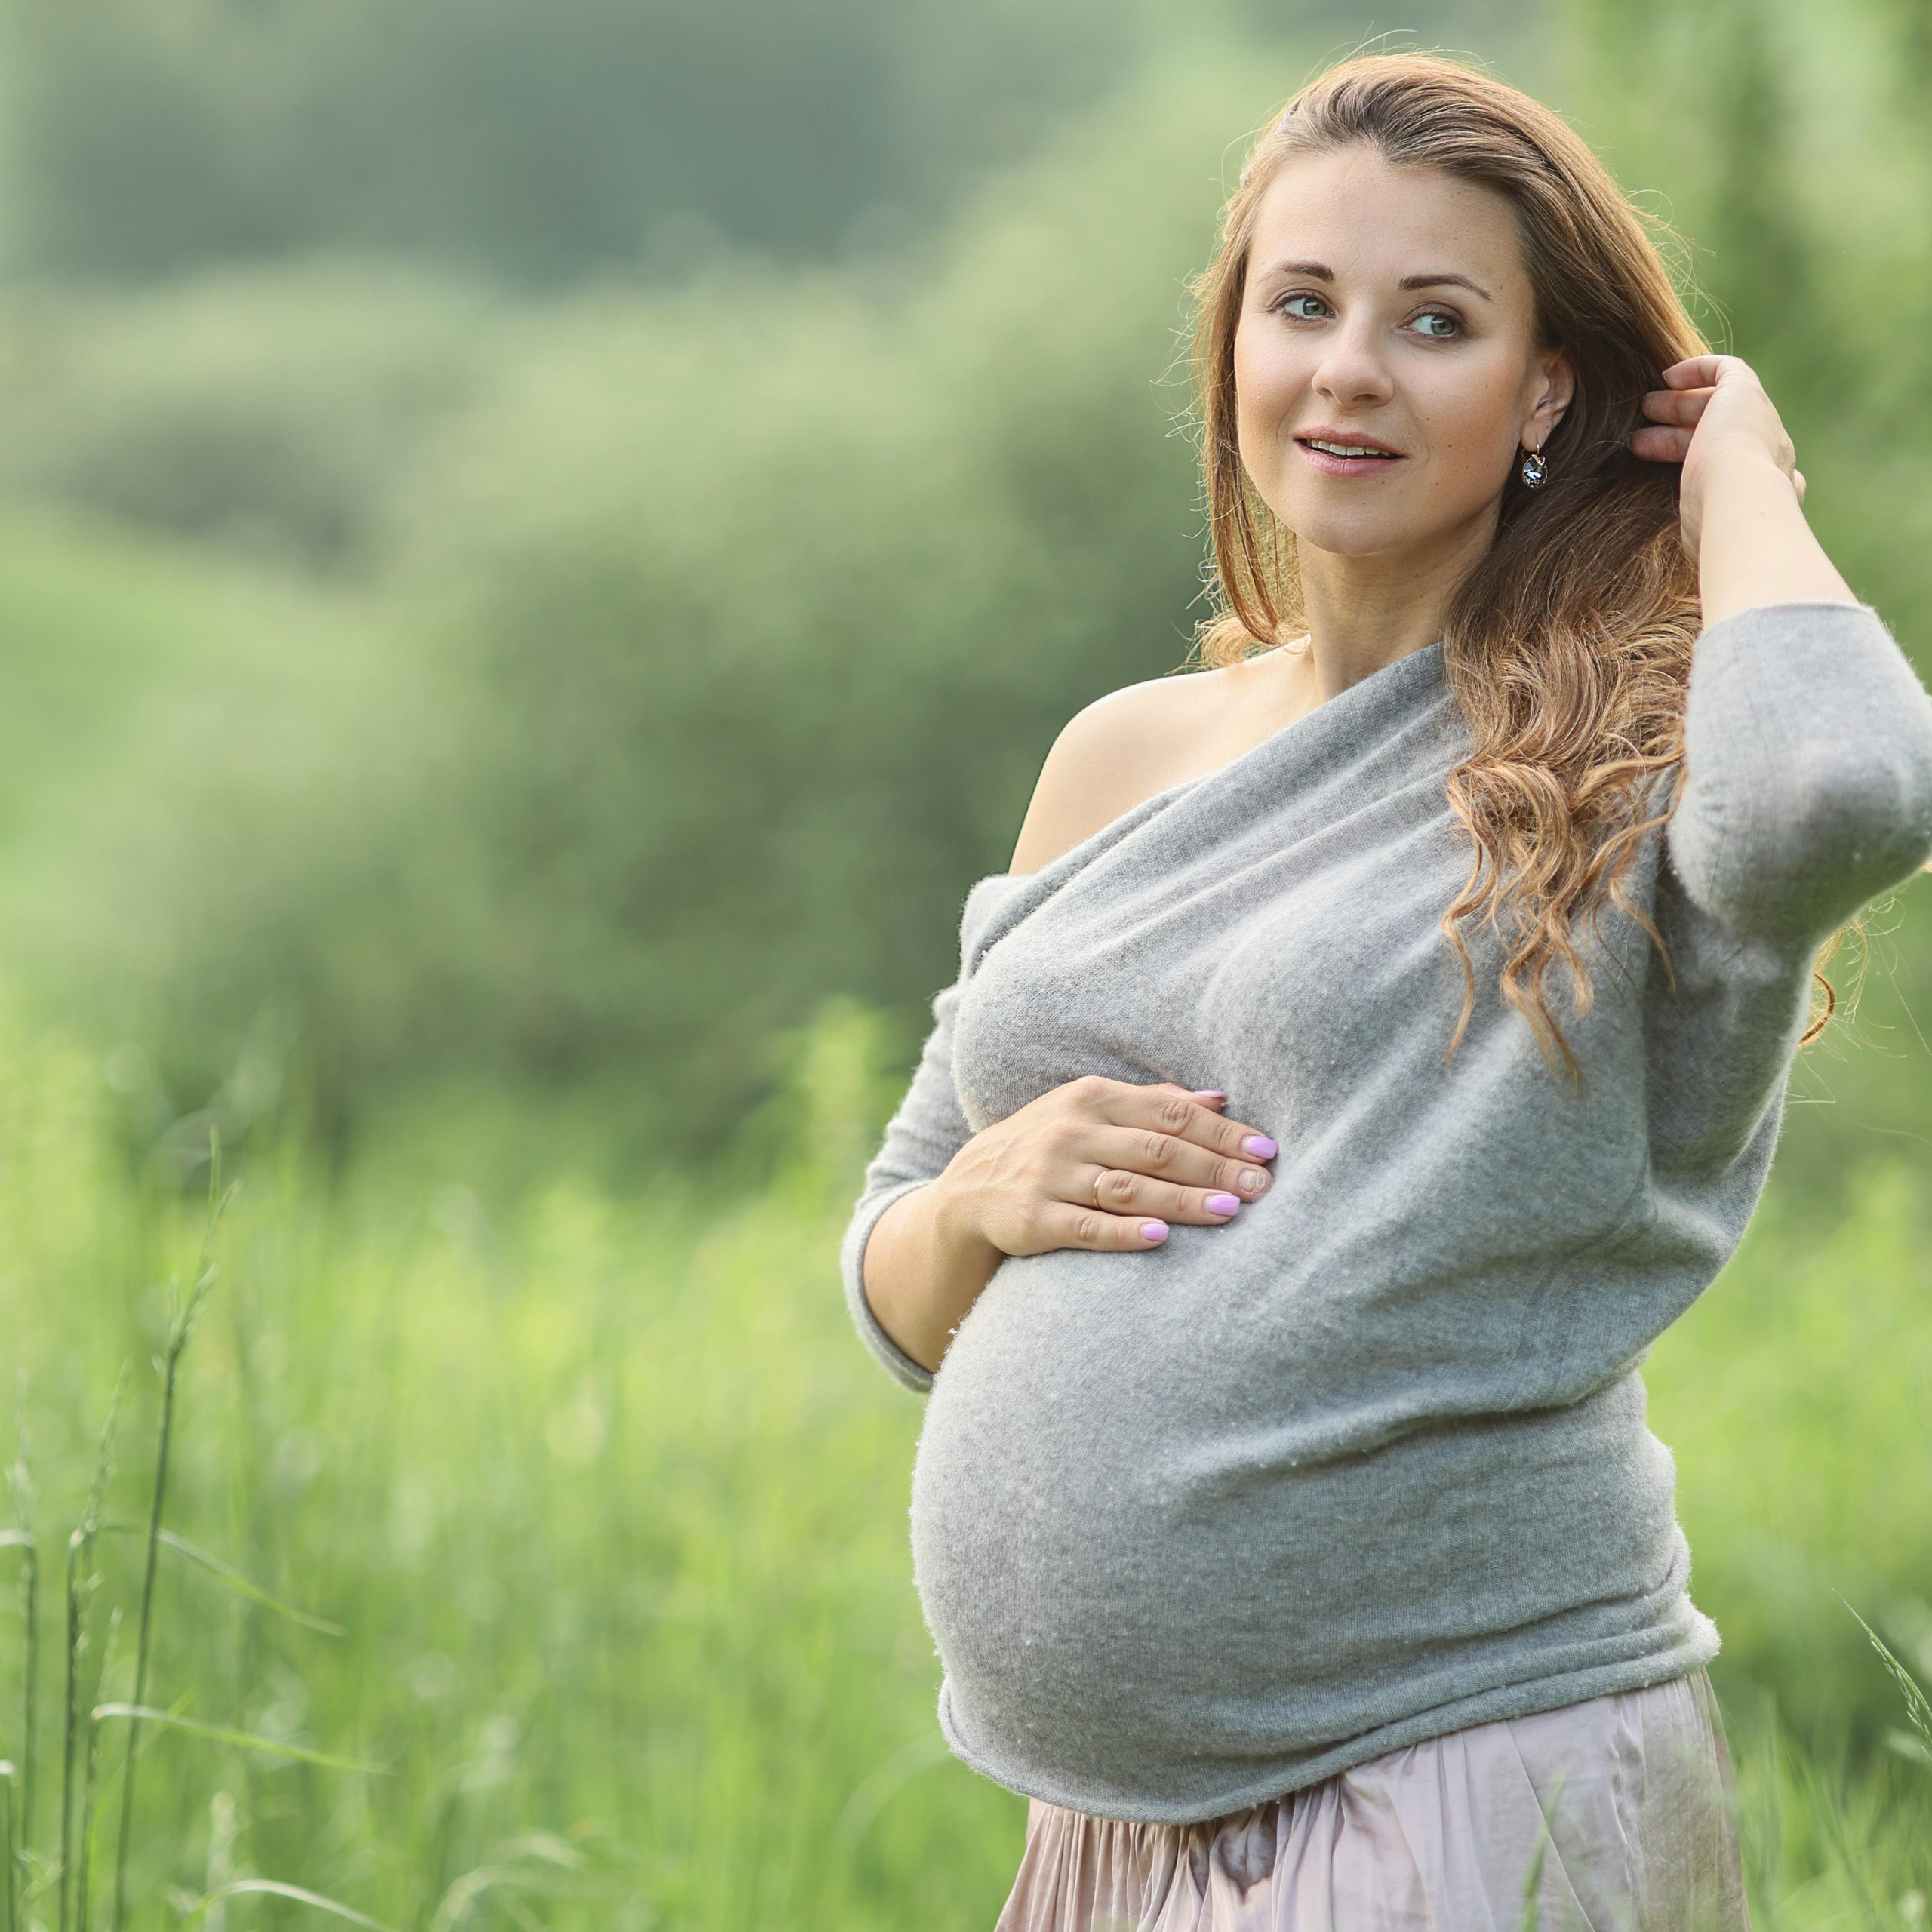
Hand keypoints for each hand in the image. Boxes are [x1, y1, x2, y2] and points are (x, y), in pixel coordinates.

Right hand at [934, 1076, 1276, 1257]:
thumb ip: (1153, 1103)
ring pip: (1128, 1187)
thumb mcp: (1090, 1110)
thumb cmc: (1050, 1145)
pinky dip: (1123, 1233)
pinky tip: (1161, 1239)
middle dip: (1215, 1167)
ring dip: (1182, 1200)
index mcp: (1092, 1097)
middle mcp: (1071, 1131)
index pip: (1170, 1113)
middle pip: (1157, 1149)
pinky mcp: (1033, 1219)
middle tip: (1262, 1186)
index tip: (1266, 1150)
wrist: (970, 1187)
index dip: (1221, 1131)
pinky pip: (1086, 1227)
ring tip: (1229, 1210)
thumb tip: (1219, 1098)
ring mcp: (1050, 1175)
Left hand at [1631, 354, 1804, 560]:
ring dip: (1679, 404)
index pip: (1737, 470)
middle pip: (1723, 435)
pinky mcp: (1747, 396)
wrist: (1742, 507)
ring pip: (1719, 406)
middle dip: (1680, 431)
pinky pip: (1728, 371)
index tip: (1670, 468)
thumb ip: (1703, 549)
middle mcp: (1770, 456)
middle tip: (1640, 435)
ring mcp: (1762, 424)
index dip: (1701, 464)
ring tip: (1643, 409)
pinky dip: (1699, 369)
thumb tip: (1694, 580)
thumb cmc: (1720, 538)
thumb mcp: (1708, 547)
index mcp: (1769, 492)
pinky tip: (1667, 377)